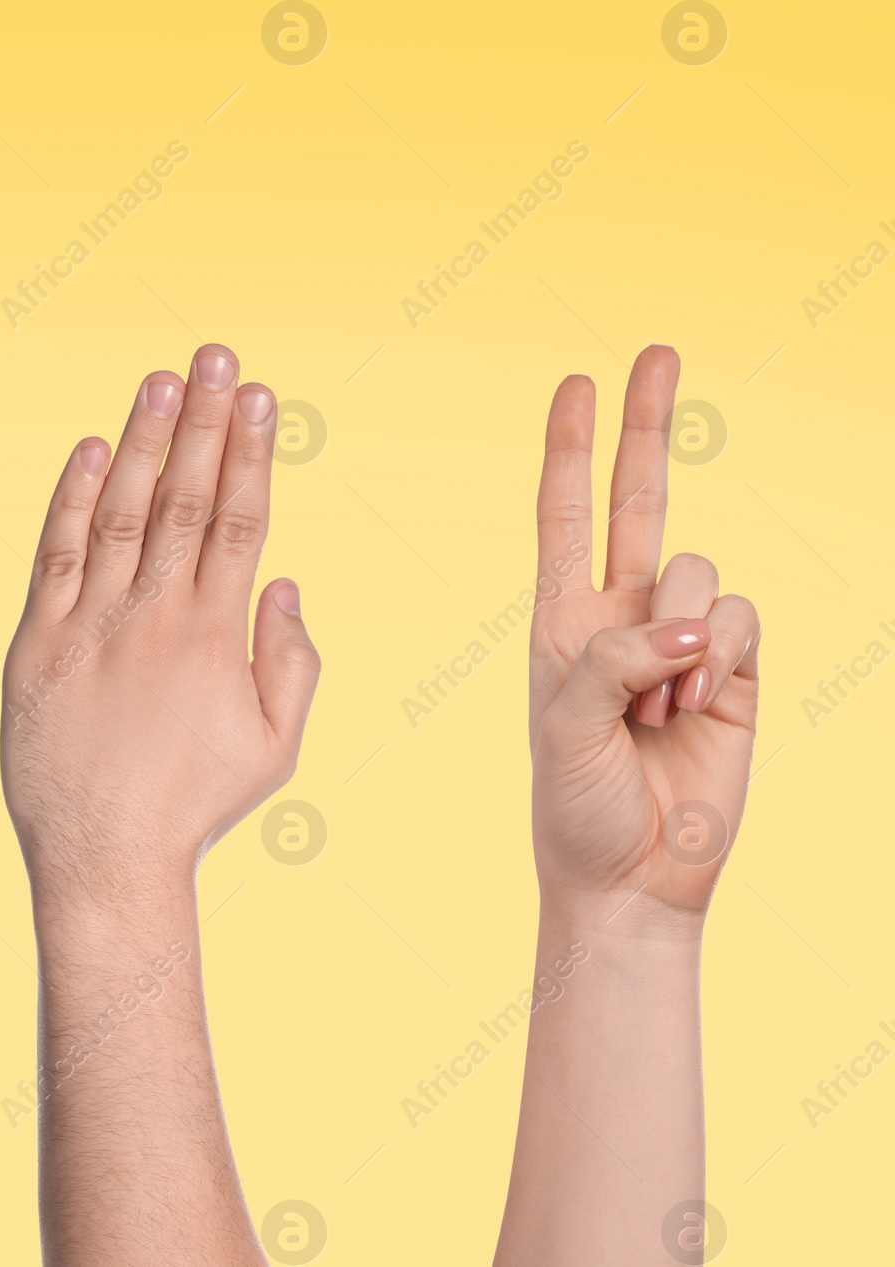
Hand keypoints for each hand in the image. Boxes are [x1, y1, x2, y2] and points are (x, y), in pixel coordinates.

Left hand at [1, 344, 319, 901]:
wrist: (103, 855)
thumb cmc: (194, 804)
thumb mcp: (276, 746)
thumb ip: (293, 661)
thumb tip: (285, 581)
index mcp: (215, 634)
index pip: (240, 518)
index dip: (251, 451)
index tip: (261, 395)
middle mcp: (153, 615)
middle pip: (185, 497)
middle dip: (205, 420)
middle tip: (217, 354)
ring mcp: (90, 623)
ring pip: (123, 512)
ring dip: (144, 442)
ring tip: (164, 379)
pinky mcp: (36, 641)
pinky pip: (54, 555)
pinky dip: (73, 500)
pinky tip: (92, 451)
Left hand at [528, 346, 759, 919]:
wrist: (632, 878)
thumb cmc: (575, 805)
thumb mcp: (563, 725)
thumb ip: (615, 658)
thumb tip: (695, 625)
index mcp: (562, 621)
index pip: (564, 516)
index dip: (570, 449)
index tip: (577, 384)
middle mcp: (622, 617)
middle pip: (639, 500)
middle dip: (646, 426)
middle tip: (658, 349)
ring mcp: (683, 641)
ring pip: (700, 573)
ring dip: (683, 637)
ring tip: (655, 709)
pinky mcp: (737, 671)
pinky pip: (744, 620)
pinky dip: (723, 658)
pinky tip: (696, 707)